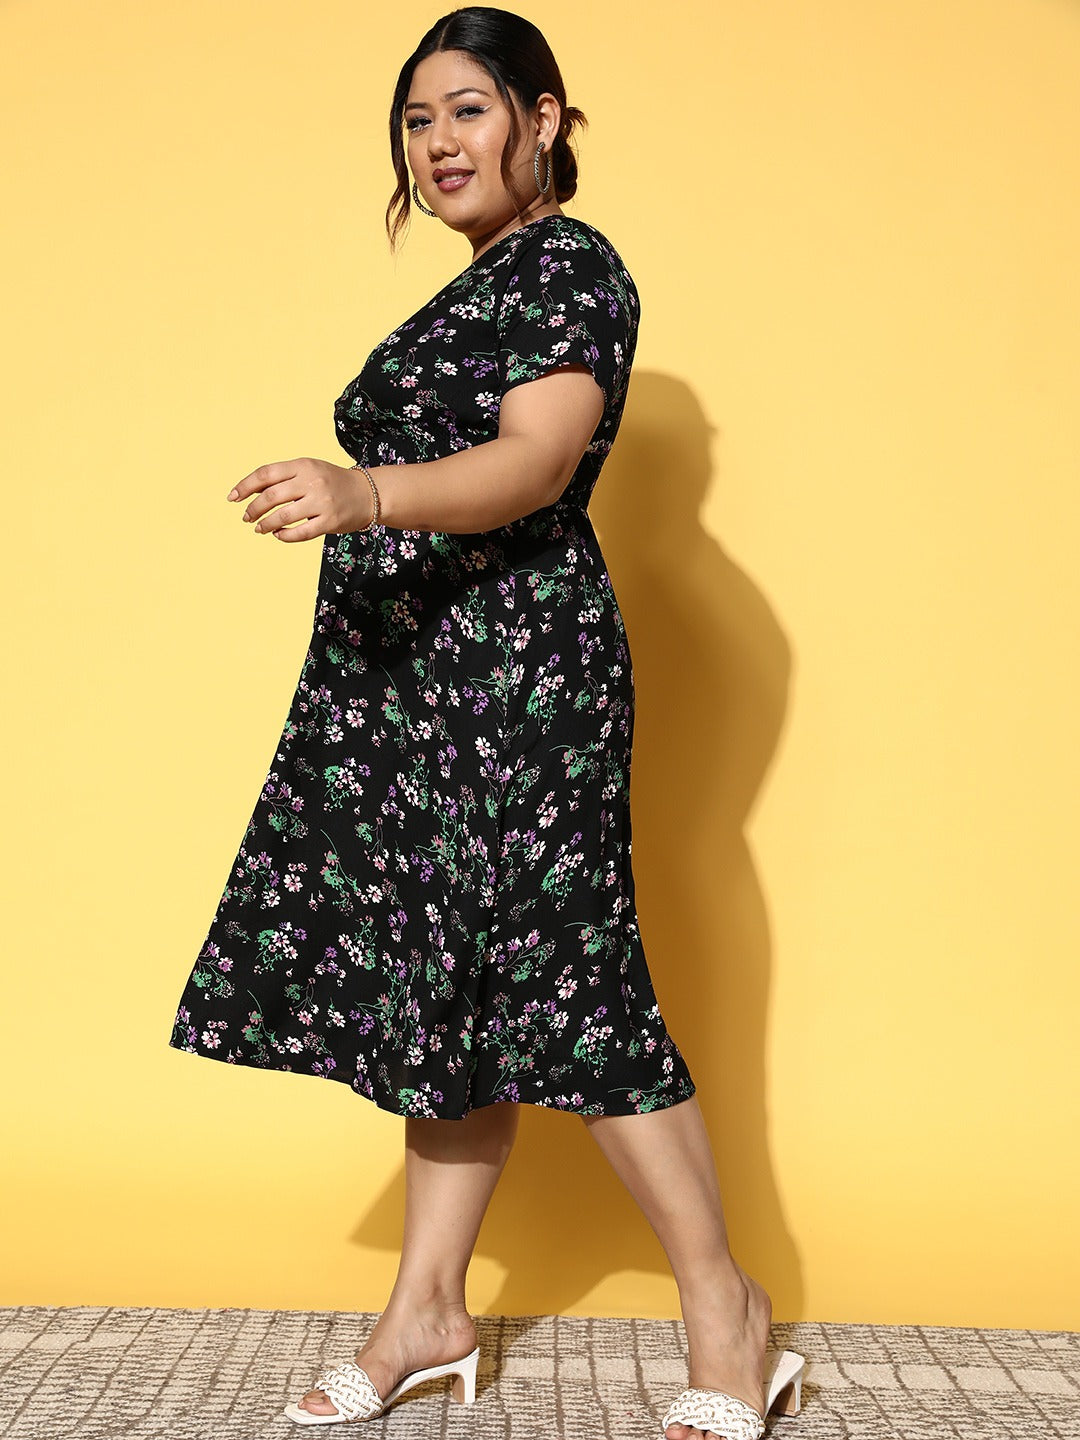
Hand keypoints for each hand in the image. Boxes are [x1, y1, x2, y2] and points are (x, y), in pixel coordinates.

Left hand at [226, 457, 374, 541]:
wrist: (367, 493)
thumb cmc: (331, 482)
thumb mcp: (308, 470)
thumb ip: (283, 478)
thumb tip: (250, 492)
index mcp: (303, 465)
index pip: (265, 474)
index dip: (245, 486)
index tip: (233, 498)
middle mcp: (311, 481)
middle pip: (271, 497)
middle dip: (253, 510)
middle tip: (246, 518)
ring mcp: (321, 502)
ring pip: (282, 517)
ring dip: (265, 525)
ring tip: (259, 529)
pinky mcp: (329, 521)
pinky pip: (300, 533)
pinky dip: (284, 536)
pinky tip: (278, 535)